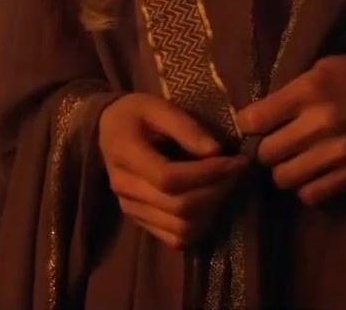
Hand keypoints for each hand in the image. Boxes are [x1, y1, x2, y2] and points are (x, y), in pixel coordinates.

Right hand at [98, 93, 249, 249]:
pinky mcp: (140, 221)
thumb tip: (216, 151)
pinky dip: (199, 226)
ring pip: (180, 227)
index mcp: (124, 154)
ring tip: (225, 184)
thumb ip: (185, 126)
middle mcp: (124, 188)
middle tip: (237, 169)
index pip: (168, 178)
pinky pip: (175, 239)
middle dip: (217, 190)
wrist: (108, 131)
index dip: (208, 173)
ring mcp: (130, 209)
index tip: (236, 160)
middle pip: (178, 206)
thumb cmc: (135, 114)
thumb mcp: (157, 106)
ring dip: (212, 209)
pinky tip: (210, 201)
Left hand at [233, 53, 345, 206]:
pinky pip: (311, 194)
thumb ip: (293, 90)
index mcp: (308, 92)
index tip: (253, 123)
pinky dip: (305, 187)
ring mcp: (336, 154)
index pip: (253, 120)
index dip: (247, 123)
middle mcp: (318, 125)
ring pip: (283, 178)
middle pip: (266, 153)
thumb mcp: (324, 67)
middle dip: (265, 147)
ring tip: (292, 159)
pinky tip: (311, 173)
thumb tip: (263, 111)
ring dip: (283, 169)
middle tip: (275, 141)